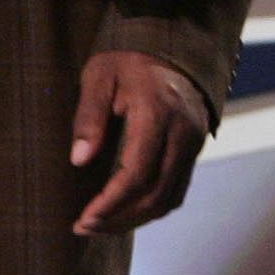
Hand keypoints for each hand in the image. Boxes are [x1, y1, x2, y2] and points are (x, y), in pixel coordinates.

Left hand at [70, 51, 206, 236]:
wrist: (171, 47)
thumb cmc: (127, 60)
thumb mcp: (99, 77)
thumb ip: (89, 117)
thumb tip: (79, 161)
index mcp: (157, 113)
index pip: (137, 172)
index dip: (111, 202)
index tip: (85, 217)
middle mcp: (182, 133)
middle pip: (155, 194)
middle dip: (120, 218)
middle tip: (85, 226)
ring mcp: (193, 144)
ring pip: (168, 198)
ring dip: (135, 218)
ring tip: (101, 225)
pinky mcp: (195, 150)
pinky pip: (176, 190)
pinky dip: (151, 207)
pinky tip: (125, 211)